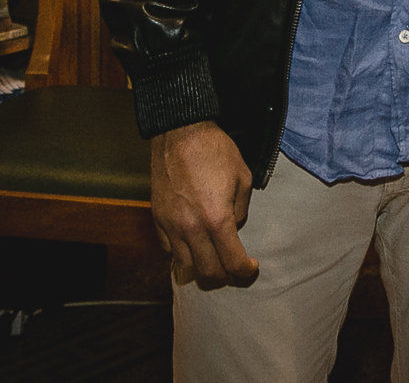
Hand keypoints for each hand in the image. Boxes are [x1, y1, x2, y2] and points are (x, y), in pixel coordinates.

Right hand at [150, 121, 258, 288]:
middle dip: (224, 276)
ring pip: (184, 266)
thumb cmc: (216, 151)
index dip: (245, 270)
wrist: (180, 132)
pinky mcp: (157, 218)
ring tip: (212, 258)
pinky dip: (182, 252)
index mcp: (216, 219)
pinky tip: (192, 242)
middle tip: (232, 267)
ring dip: (201, 267)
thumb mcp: (243, 177)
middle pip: (207, 273)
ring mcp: (170, 225)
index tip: (251, 266)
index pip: (232, 262)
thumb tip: (233, 228)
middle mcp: (191, 228)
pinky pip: (168, 249)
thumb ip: (240, 210)